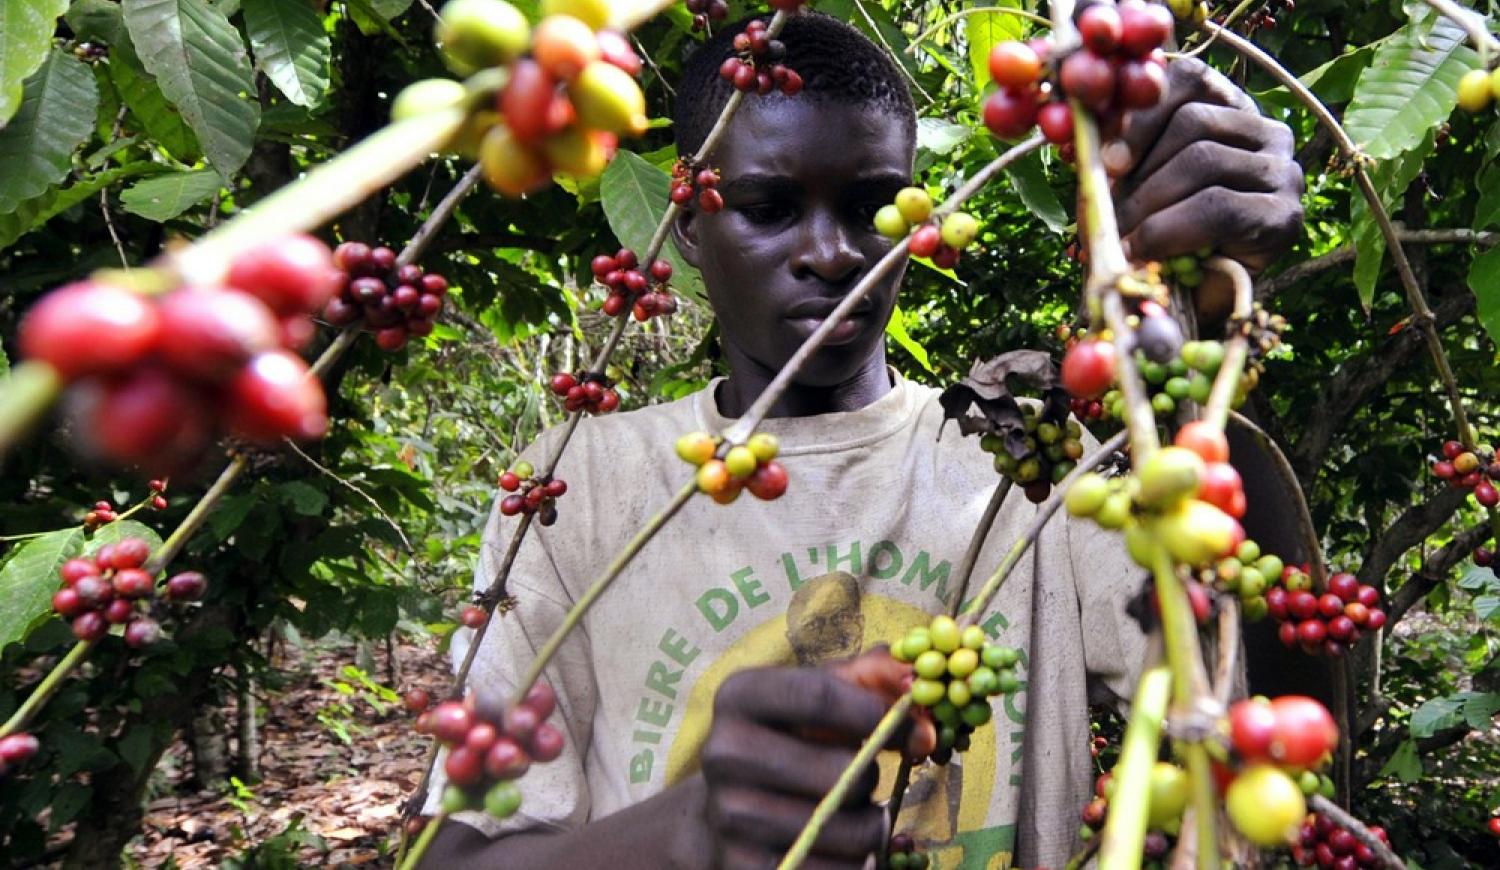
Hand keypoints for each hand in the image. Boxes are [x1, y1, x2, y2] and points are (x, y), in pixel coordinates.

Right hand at [699, 649, 930, 868]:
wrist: (727, 806)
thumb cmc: (791, 739)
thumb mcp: (822, 694)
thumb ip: (874, 677)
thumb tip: (918, 697)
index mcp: (740, 695)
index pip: (819, 695)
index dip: (879, 713)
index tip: (914, 731)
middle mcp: (723, 752)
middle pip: (838, 771)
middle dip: (870, 778)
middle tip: (866, 780)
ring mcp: (727, 814)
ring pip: (841, 830)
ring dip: (869, 827)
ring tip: (856, 816)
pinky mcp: (742, 866)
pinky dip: (855, 865)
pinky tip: (845, 850)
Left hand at [1108, 57, 1304, 318]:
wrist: (1181, 303)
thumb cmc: (1148, 236)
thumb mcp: (1123, 185)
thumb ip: (1116, 151)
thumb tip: (1091, 122)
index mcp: (1227, 109)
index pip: (1189, 81)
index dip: (1142, 115)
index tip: (1108, 160)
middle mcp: (1267, 132)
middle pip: (1193, 123)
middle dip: (1141, 173)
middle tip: (1111, 215)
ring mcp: (1283, 172)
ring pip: (1204, 161)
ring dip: (1149, 205)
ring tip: (1123, 238)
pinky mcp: (1285, 216)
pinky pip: (1218, 208)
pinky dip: (1167, 231)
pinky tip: (1142, 251)